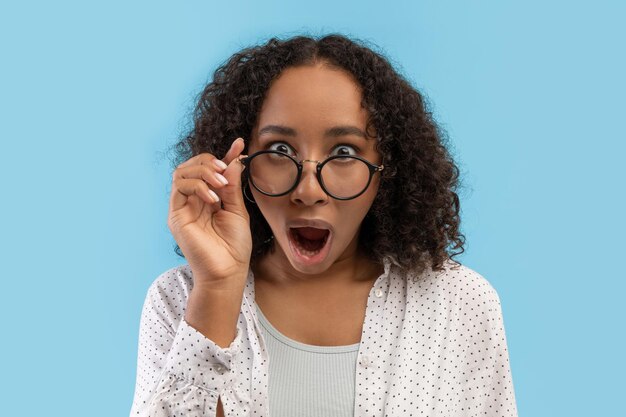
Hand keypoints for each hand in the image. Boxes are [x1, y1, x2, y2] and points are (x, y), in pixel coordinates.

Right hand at [167, 137, 250, 289]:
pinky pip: (180, 188)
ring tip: (220, 183)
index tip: (239, 144)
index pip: (210, 170)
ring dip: (202, 171)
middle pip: (191, 166)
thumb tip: (235, 160)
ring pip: (182, 172)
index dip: (223, 155)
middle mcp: (193, 201)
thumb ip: (232, 186)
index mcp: (208, 199)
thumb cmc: (233, 247)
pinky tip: (213, 198)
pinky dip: (197, 186)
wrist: (228, 272)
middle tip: (225, 170)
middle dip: (209, 161)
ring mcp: (183, 207)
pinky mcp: (176, 216)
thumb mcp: (237, 210)